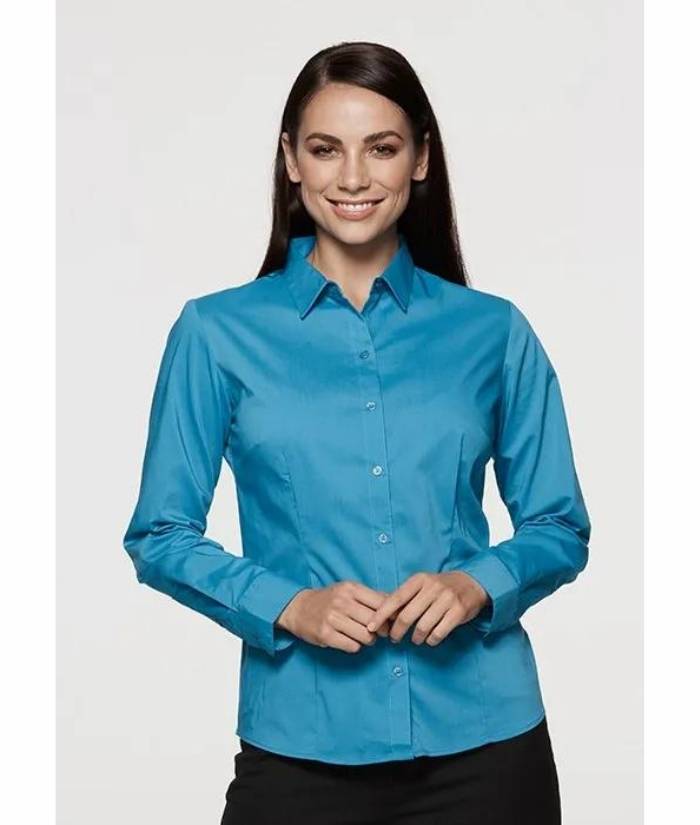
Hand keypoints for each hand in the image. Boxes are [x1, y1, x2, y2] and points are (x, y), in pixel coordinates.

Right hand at [276, 582, 394, 652]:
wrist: (298, 608)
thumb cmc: (329, 599)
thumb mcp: (348, 590)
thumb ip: (370, 597)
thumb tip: (397, 605)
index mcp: (350, 588)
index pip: (381, 603)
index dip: (390, 615)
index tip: (392, 621)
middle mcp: (342, 602)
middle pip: (375, 622)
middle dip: (382, 631)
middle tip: (380, 633)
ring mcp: (332, 618)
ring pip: (366, 636)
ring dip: (369, 640)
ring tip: (364, 637)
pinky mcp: (325, 635)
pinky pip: (352, 646)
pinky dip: (355, 646)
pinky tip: (350, 640)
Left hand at [366, 572, 489, 645]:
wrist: (472, 583)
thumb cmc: (440, 587)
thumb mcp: (422, 584)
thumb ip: (405, 596)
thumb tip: (380, 613)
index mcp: (419, 580)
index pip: (396, 598)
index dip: (381, 614)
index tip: (371, 627)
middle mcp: (432, 587)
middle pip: (407, 616)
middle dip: (397, 631)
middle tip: (394, 638)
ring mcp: (447, 599)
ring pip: (423, 627)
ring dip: (415, 638)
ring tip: (414, 639)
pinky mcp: (458, 612)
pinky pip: (439, 633)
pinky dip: (431, 640)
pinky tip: (429, 639)